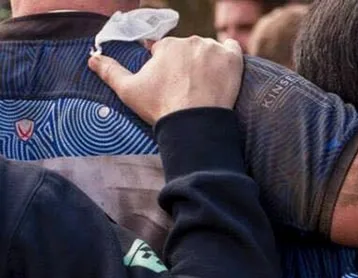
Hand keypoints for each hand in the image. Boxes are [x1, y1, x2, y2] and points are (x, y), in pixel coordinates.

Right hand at [87, 36, 243, 124]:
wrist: (195, 124)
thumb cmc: (162, 107)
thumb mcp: (128, 90)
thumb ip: (109, 71)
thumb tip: (92, 58)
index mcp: (166, 46)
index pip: (164, 50)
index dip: (164, 65)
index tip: (168, 81)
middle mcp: (190, 42)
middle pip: (187, 50)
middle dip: (186, 64)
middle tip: (187, 87)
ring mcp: (213, 49)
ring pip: (209, 50)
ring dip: (207, 62)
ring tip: (206, 84)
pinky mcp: (233, 59)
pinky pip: (233, 49)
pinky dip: (229, 56)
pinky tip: (225, 70)